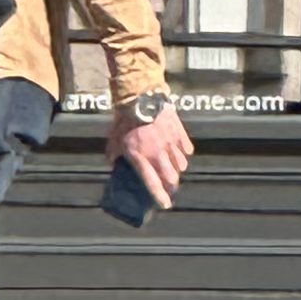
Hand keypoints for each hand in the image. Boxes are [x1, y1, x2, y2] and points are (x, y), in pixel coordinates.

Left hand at [111, 94, 193, 209]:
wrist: (139, 95)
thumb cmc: (124, 118)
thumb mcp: (114, 139)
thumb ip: (114, 155)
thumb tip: (114, 165)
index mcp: (141, 157)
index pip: (153, 183)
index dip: (160, 197)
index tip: (165, 204)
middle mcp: (157, 153)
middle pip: (172, 178)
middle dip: (171, 185)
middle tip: (169, 186)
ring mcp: (170, 143)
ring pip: (181, 165)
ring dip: (177, 169)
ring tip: (172, 167)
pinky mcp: (179, 133)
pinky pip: (186, 149)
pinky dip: (183, 153)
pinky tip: (178, 151)